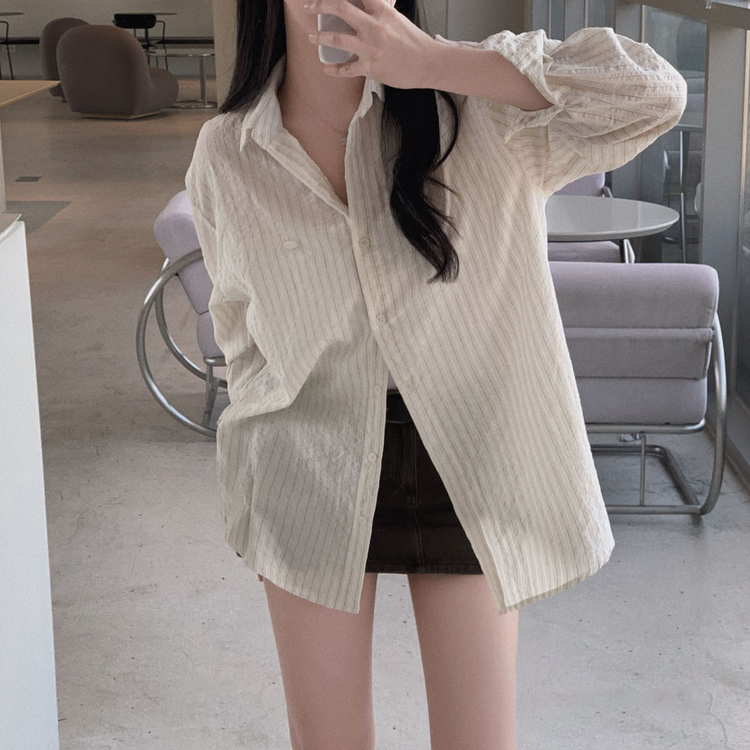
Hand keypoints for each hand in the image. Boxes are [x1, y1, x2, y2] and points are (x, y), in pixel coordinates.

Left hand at [304, 0, 439, 88]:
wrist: (427, 64)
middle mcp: (374, 26)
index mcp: (382, 11)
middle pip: (341, 9)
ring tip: (311, 37)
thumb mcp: (396, 19)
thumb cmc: (413, 42)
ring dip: (320, 37)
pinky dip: (333, 69)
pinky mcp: (370, 68)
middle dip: (320, 6)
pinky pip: (346, 69)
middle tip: (309, 6)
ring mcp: (370, 48)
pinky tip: (325, 68)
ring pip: (337, 39)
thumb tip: (366, 6)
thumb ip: (380, 12)